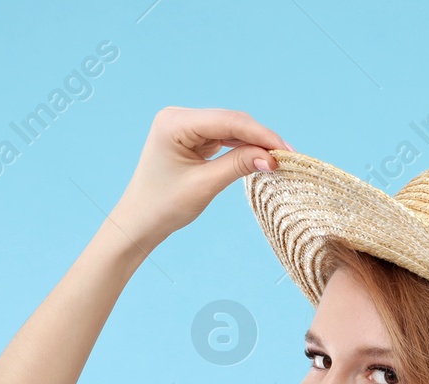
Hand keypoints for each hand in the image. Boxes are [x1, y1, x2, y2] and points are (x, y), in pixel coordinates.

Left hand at [109, 106, 292, 252]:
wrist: (140, 221)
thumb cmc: (164, 205)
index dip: (260, 135)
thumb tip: (272, 158)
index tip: (286, 151)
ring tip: (279, 160)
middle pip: (231, 121)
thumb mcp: (204, 185)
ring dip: (254, 143)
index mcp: (174, 122)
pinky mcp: (192, 138)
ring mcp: (185, 126)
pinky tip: (260, 158)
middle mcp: (179, 117)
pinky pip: (223, 138)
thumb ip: (238, 165)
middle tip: (288, 157)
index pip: (227, 122)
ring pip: (230, 129)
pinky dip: (242, 148)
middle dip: (259, 139)